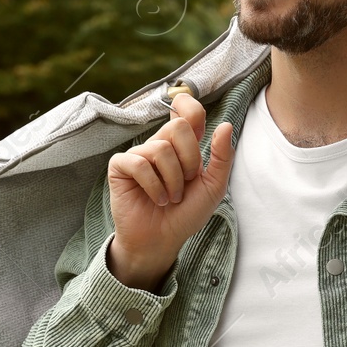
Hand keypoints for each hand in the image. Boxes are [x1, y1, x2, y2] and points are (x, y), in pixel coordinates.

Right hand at [105, 92, 236, 290]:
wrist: (163, 240)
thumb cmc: (187, 213)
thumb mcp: (213, 186)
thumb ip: (222, 157)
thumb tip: (226, 125)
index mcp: (183, 146)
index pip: (187, 112)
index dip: (190, 106)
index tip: (192, 115)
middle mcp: (160, 145)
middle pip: (179, 127)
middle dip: (190, 159)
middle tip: (187, 182)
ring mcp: (139, 154)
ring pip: (161, 149)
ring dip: (173, 180)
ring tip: (171, 197)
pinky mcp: (120, 167)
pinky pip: (139, 163)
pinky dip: (154, 186)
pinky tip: (157, 199)